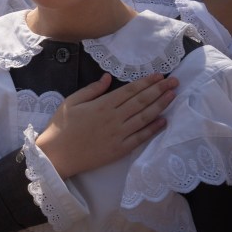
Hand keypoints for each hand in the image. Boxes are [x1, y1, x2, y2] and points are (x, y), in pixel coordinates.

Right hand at [36, 73, 176, 178]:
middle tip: (175, 82)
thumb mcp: (71, 102)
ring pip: (145, 117)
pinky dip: (153, 129)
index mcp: (102, 105)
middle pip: (141, 101)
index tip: (160, 76)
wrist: (57, 155)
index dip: (146, 82)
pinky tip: (163, 121)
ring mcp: (118, 135)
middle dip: (159, 90)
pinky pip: (140, 137)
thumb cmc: (61, 126)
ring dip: (161, 106)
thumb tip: (108, 78)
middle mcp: (114, 118)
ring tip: (173, 96)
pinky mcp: (120, 150)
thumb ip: (91, 89)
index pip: (130, 90)